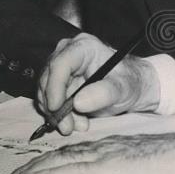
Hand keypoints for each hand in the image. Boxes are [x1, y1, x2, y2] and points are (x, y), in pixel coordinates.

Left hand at [0, 130, 174, 173]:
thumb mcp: (146, 170)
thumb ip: (126, 172)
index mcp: (114, 147)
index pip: (74, 154)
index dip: (50, 162)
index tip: (30, 173)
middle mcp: (104, 146)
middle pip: (60, 155)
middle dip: (33, 167)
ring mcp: (105, 155)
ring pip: (60, 161)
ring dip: (33, 171)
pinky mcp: (108, 167)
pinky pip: (71, 171)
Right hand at [37, 32, 159, 134]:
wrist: (129, 90)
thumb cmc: (128, 84)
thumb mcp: (123, 89)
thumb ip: (105, 93)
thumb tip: (79, 102)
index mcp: (85, 46)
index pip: (61, 63)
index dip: (54, 86)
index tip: (57, 107)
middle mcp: (68, 53)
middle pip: (48, 79)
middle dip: (55, 106)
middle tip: (69, 127)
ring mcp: (61, 67)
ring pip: (45, 92)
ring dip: (58, 114)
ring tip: (79, 125)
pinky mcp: (57, 82)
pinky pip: (48, 100)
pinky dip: (58, 115)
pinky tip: (76, 122)